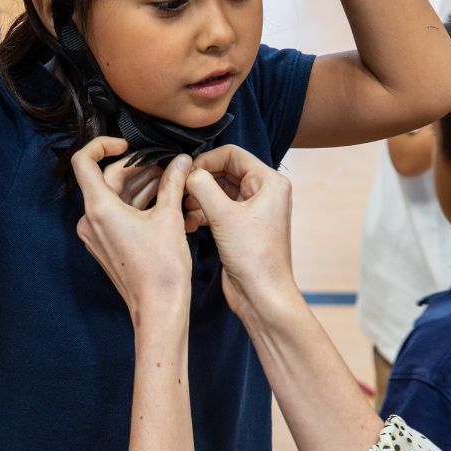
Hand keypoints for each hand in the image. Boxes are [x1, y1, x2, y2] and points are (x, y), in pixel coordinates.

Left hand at [73, 138, 192, 319]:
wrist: (159, 309)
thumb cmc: (162, 269)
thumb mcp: (170, 218)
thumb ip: (174, 183)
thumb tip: (182, 161)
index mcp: (99, 209)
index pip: (84, 161)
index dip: (102, 145)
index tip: (127, 144)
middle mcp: (91, 221)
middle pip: (107, 179)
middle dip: (136, 168)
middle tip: (166, 164)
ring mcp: (97, 235)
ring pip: (114, 198)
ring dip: (140, 185)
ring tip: (170, 179)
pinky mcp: (107, 246)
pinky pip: (117, 215)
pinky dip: (136, 204)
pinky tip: (163, 200)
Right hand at [185, 145, 298, 319]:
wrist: (262, 295)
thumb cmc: (253, 257)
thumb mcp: (223, 215)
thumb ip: (203, 186)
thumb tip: (188, 171)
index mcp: (269, 182)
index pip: (232, 155)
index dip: (206, 160)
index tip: (186, 173)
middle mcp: (264, 193)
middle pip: (224, 172)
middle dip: (200, 181)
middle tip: (180, 191)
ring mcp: (252, 211)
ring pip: (218, 192)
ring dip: (198, 198)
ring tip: (183, 209)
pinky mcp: (240, 228)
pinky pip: (217, 210)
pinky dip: (202, 213)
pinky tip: (189, 223)